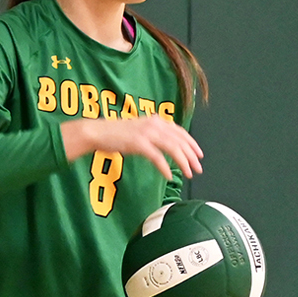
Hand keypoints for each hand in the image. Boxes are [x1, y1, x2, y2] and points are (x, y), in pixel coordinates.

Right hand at [61, 115, 202, 179]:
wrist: (98, 132)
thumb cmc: (117, 133)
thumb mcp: (140, 129)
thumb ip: (155, 134)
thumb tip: (169, 146)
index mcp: (156, 120)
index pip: (180, 132)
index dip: (192, 143)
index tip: (199, 155)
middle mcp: (154, 124)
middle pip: (180, 141)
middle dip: (192, 156)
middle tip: (198, 168)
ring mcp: (147, 133)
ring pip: (173, 148)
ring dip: (183, 162)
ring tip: (189, 174)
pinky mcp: (139, 144)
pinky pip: (157, 157)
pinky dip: (165, 167)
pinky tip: (170, 175)